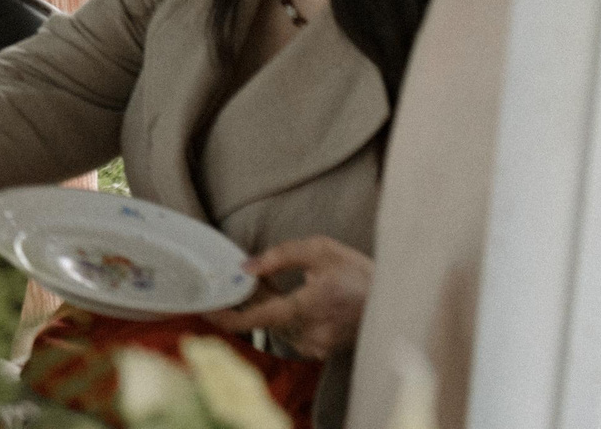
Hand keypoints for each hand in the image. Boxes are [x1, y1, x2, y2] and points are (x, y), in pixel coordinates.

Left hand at [205, 236, 371, 359]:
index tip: (203, 308)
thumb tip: (244, 268)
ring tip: (265, 284)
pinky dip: (281, 317)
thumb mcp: (319, 249)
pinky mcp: (321, 350)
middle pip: (262, 321)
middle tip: (239, 279)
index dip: (226, 316)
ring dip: (264, 308)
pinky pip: (289, 333)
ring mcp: (316, 346)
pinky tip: (285, 298)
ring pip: (274, 327)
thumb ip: (278, 257)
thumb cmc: (358, 271)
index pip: (257, 318)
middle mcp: (310, 333)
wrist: (397, 300)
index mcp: (308, 307)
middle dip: (247, 301)